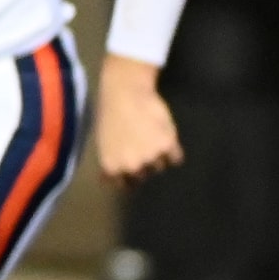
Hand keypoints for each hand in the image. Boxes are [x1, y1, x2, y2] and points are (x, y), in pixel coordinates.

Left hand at [93, 54, 182, 186]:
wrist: (124, 93)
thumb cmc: (110, 115)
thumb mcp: (103, 142)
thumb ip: (110, 163)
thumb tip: (106, 181)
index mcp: (113, 167)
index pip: (126, 185)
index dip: (129, 177)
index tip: (132, 170)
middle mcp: (132, 166)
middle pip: (145, 175)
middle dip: (144, 165)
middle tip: (141, 146)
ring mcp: (151, 157)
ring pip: (161, 166)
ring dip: (159, 157)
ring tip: (151, 137)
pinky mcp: (168, 145)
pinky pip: (176, 158)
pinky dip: (173, 151)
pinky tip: (165, 136)